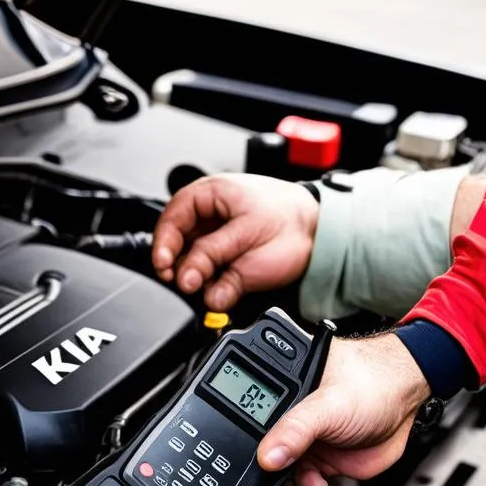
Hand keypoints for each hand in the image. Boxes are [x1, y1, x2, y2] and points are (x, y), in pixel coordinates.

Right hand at [153, 174, 319, 309]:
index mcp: (211, 194)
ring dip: (196, 279)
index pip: (172, 218)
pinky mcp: (225, 262)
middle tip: (185, 283)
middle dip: (179, 266)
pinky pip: (208, 278)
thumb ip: (214, 259)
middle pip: (176, 243)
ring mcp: (216, 240)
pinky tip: (220, 290)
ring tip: (209, 287)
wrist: (321, 236)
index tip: (164, 267)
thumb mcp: (247, 237)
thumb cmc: (292, 222)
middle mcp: (209, 216)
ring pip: (190, 263)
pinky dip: (211, 287)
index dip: (164, 244)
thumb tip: (187, 280)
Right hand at [261, 333, 430, 485]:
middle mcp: (288, 411)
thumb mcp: (328, 405)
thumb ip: (295, 431)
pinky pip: (300, 478)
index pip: (247, 412)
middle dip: (264, 469)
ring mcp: (303, 435)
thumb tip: (266, 458)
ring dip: (282, 484)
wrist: (409, 402)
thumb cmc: (373, 383)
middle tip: (268, 482)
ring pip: (279, 467)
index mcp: (280, 383)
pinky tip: (314, 485)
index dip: (246, 438)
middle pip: (261, 445)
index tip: (249, 460)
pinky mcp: (319, 456)